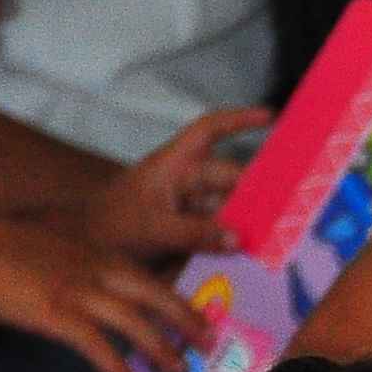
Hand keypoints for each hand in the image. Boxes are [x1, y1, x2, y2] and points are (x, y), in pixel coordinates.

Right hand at [0, 216, 210, 371]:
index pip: (146, 275)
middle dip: (185, 319)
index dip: (174, 296)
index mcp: (93, 252)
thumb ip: (71, 261)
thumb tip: (80, 280)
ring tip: (178, 370)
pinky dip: (117, 368)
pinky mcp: (58, 315)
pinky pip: (97, 347)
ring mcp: (79, 292)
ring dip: (160, 349)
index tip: (194, 312)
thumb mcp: (47, 245)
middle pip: (154, 295)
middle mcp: (95, 270)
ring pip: (135, 322)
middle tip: (207, 341)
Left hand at [86, 107, 264, 258]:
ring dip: (248, 220)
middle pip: (230, 178)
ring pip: (228, 207)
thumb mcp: (151, 228)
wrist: (82, 250)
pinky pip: (219, 232)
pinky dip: (234, 241)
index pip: (209, 131)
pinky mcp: (188, 232)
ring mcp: (187, 207)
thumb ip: (195, 233)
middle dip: (257, 189)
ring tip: (277, 236)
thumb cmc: (108, 227)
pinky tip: (252, 254)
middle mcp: (184, 181)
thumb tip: (238, 238)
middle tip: (290, 207)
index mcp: (173, 164)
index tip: (271, 117)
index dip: (239, 120)